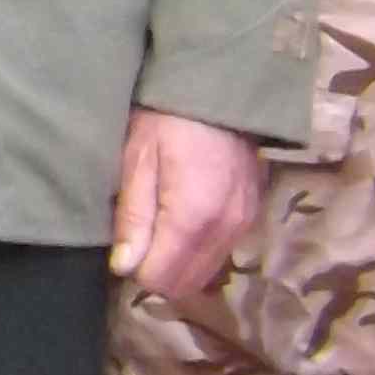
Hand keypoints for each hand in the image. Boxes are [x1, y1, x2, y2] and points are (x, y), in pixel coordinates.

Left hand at [108, 108, 263, 296]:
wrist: (219, 92)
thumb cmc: (166, 119)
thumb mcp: (137, 159)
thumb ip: (133, 216)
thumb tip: (125, 267)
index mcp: (194, 217)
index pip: (162, 278)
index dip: (135, 269)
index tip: (122, 246)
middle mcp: (226, 230)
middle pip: (186, 283)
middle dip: (156, 271)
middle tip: (135, 239)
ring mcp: (244, 225)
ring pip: (206, 272)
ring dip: (178, 263)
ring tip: (155, 229)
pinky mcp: (252, 217)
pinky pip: (221, 253)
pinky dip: (198, 251)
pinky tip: (179, 224)